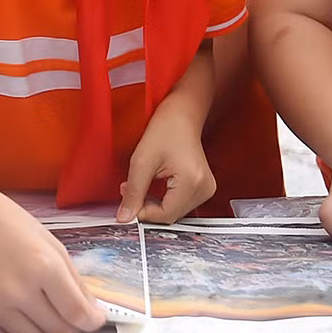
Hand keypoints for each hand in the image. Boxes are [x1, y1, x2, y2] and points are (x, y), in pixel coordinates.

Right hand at [0, 173, 106, 332]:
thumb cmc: (8, 223)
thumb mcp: (51, 244)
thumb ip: (74, 281)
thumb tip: (90, 314)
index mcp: (43, 266)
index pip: (78, 314)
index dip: (91, 321)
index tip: (92, 319)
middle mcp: (18, 290)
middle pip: (59, 332)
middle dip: (69, 325)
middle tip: (64, 311)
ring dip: (42, 331)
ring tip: (36, 310)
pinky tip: (15, 317)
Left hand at [118, 108, 214, 223]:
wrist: (182, 114)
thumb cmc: (166, 129)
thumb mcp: (142, 160)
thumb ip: (133, 192)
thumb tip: (125, 218)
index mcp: (192, 182)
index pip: (166, 215)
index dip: (143, 212)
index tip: (128, 199)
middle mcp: (204, 188)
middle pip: (171, 215)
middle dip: (148, 206)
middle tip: (130, 188)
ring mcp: (206, 188)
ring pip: (175, 211)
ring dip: (155, 203)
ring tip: (143, 183)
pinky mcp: (203, 187)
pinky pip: (180, 203)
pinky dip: (165, 199)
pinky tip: (155, 184)